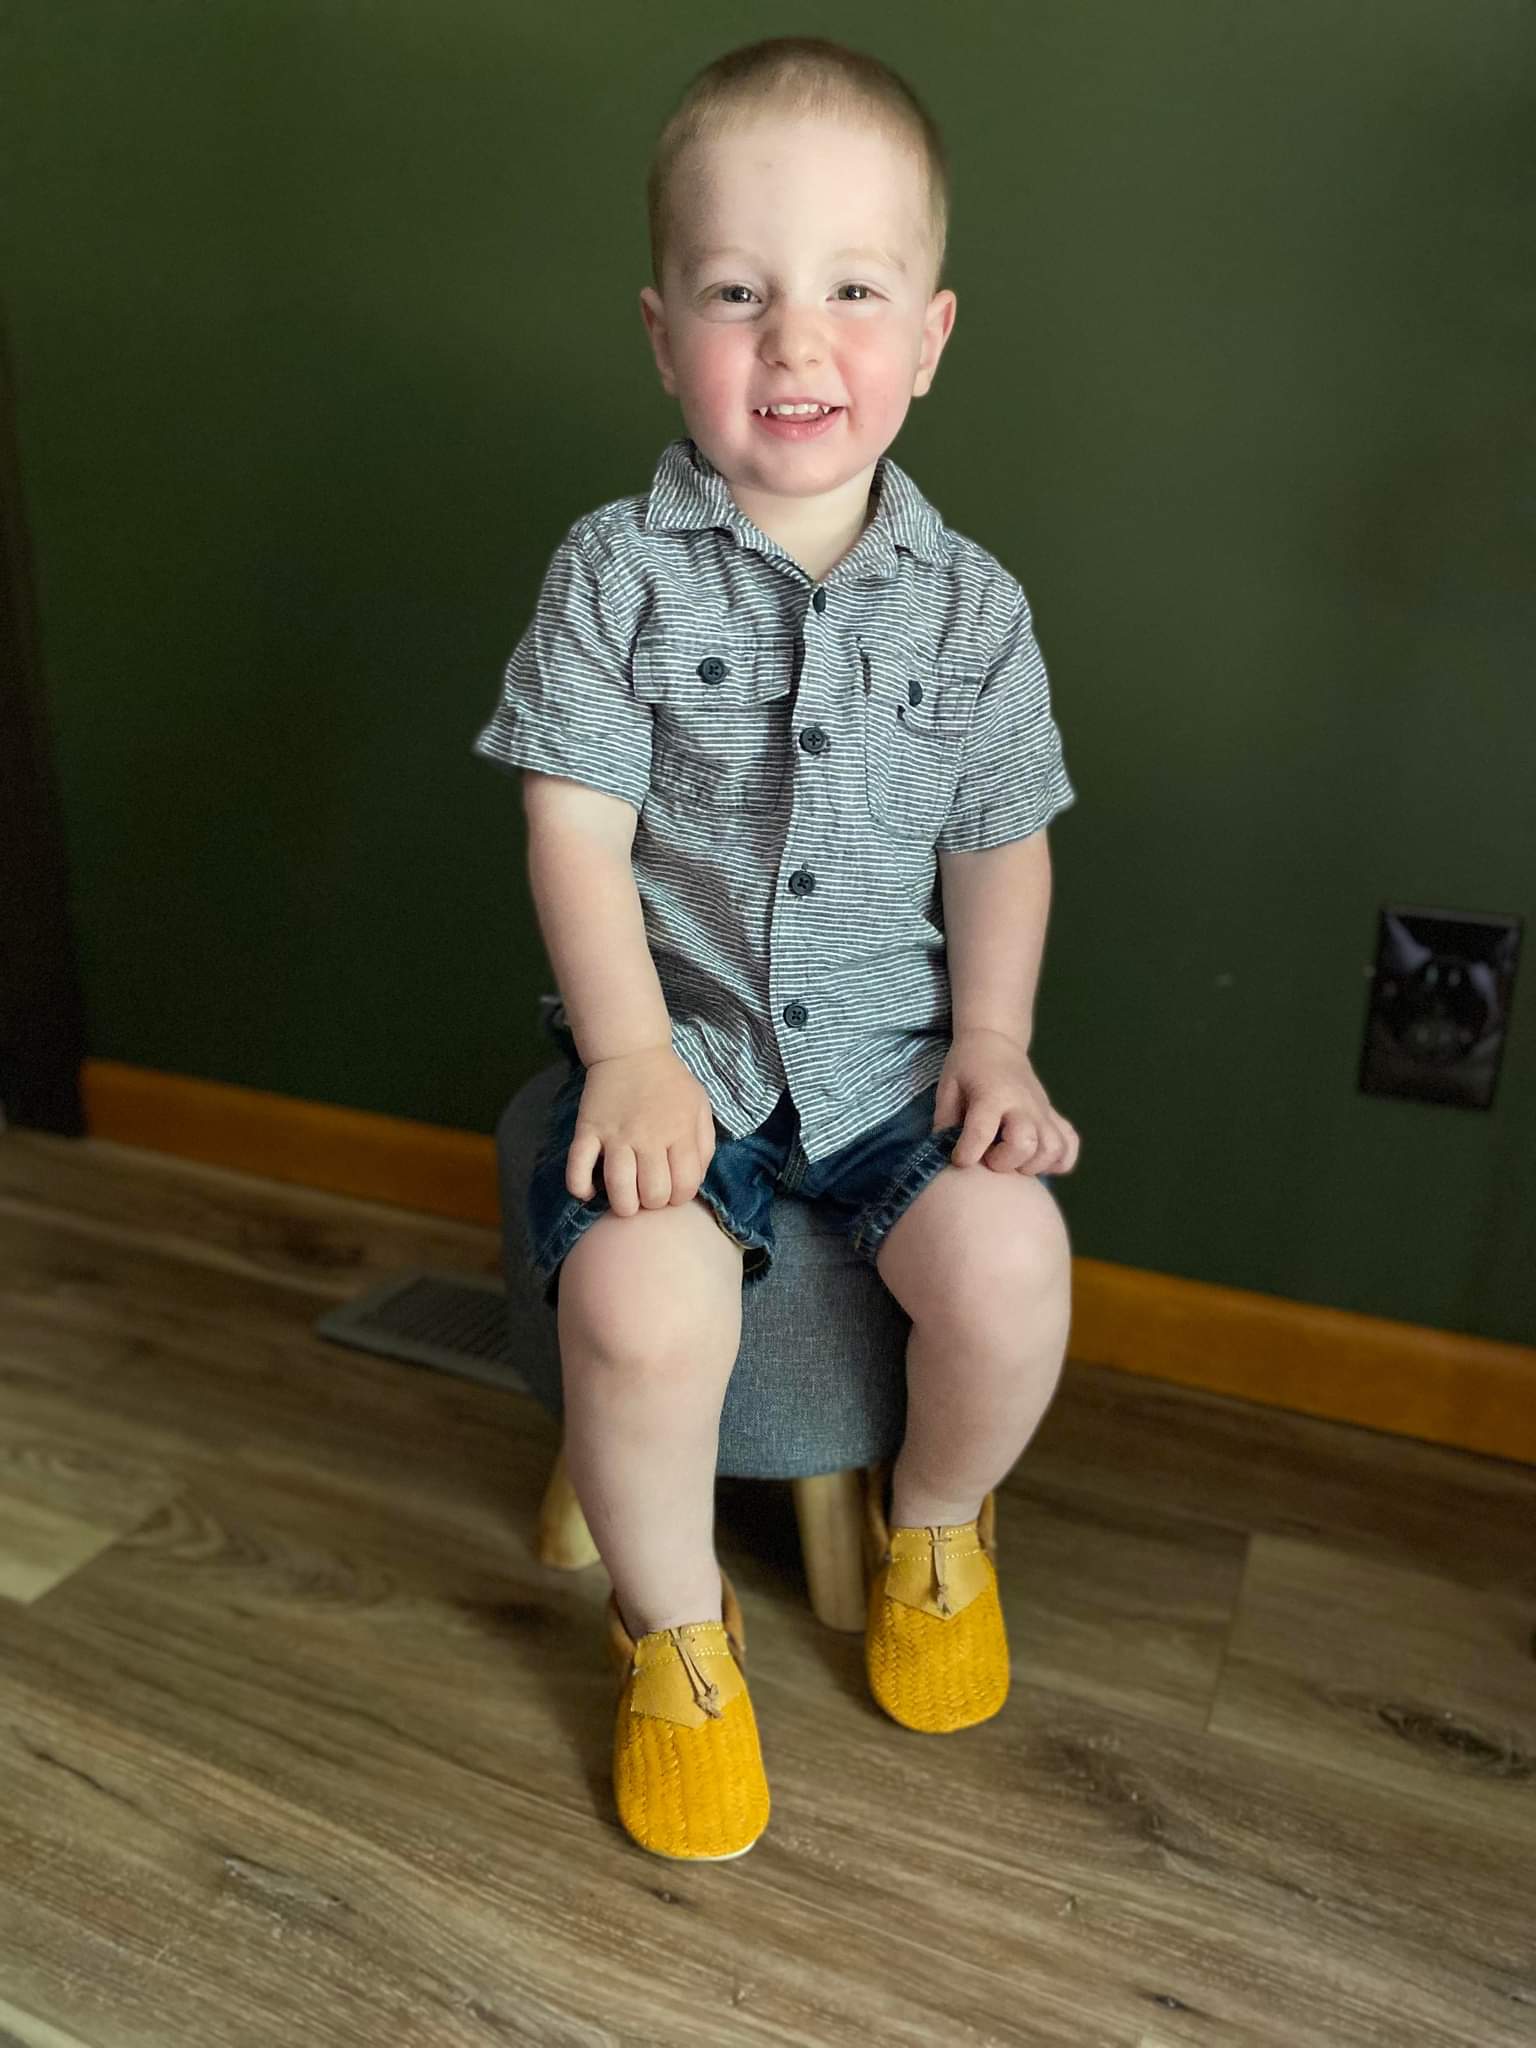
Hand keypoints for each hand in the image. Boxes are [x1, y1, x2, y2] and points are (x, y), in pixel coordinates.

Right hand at [567, 1045, 716, 1216]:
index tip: (673, 1189)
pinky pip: (577, 1168)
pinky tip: (590, 1191)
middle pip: (653, 1194)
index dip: (680, 1198)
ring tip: (626, 1200)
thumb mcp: (700, 1107)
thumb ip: (704, 1146)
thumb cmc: (670, 1084)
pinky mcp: (588, 1130)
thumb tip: (693, 1181)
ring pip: (618, 1188)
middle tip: (649, 1192)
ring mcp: (615, 1134)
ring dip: (624, 1205)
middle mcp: (648, 1137)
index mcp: (680, 1132)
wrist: (632, 1051)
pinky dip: (580, 1188)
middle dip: (653, 1203)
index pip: (684, 1186)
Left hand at [932, 1027, 1080, 1174]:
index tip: (960, 1159)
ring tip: (1013, 1160)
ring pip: (1053, 1149)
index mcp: (991, 1095)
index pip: (981, 1131)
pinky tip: (1038, 1159)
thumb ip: (945, 1123)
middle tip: (990, 1157)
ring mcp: (1043, 1111)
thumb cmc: (967, 1068)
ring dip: (1033, 1164)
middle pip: (1025, 1143)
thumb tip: (944, 1158)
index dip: (967, 1153)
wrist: (996, 1042)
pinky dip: (1059, 1160)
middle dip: (1005, 1162)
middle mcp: (1022, 1104)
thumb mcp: (948, 1088)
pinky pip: (1070, 1144)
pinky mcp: (1054, 1116)